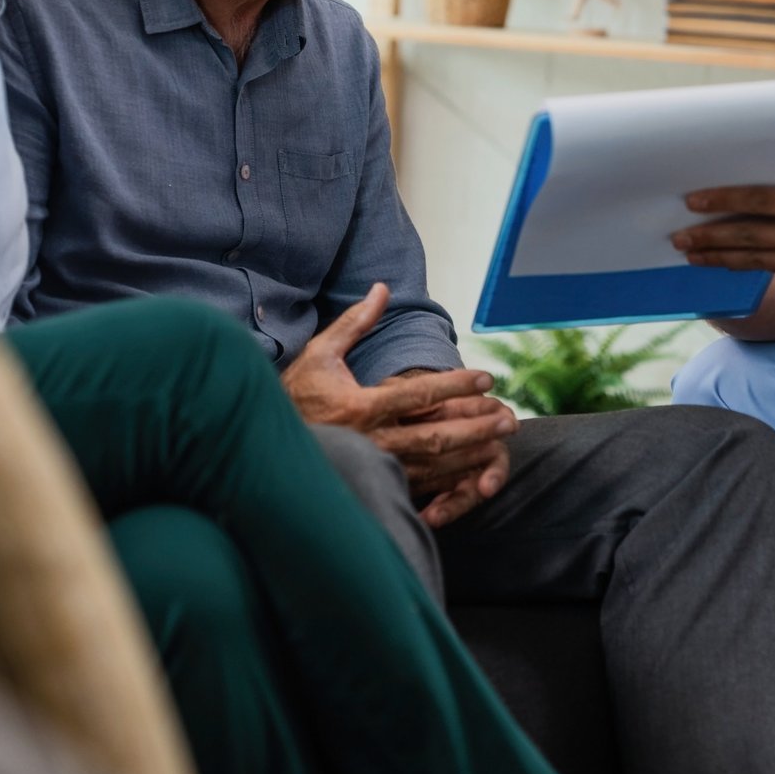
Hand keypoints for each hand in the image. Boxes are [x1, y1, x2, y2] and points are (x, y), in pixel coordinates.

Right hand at [281, 285, 517, 514]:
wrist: (265, 443)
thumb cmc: (296, 394)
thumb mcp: (322, 353)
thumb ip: (356, 322)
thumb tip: (382, 288)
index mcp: (360, 406)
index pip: (420, 394)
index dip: (457, 385)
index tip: (487, 377)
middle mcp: (371, 440)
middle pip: (437, 436)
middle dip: (477, 427)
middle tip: (510, 419)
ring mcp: (374, 466)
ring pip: (434, 465)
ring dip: (471, 454)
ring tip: (501, 443)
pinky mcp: (375, 483)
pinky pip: (421, 485)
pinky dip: (451, 479)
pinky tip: (474, 472)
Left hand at [671, 179, 774, 287]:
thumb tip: (747, 190)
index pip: (758, 200)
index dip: (722, 201)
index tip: (693, 201)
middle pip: (748, 236)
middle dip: (709, 237)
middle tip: (677, 236)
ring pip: (754, 260)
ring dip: (719, 257)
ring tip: (691, 254)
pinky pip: (771, 270)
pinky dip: (745, 267)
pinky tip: (725, 263)